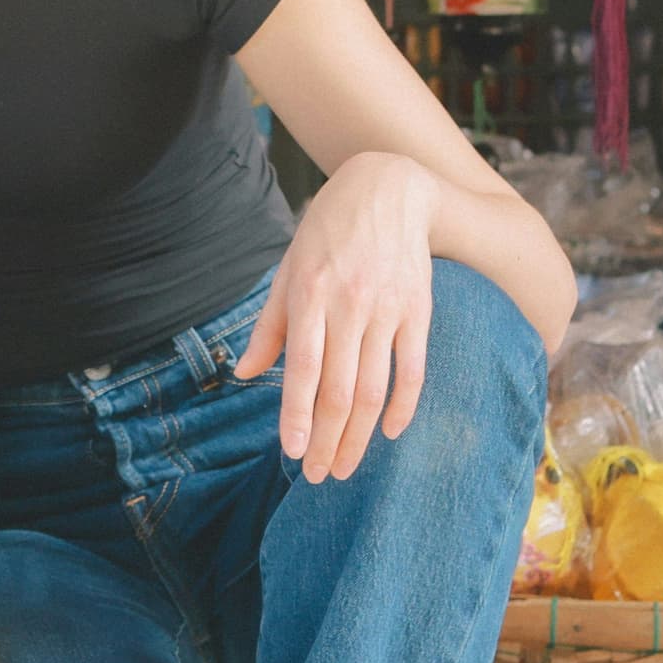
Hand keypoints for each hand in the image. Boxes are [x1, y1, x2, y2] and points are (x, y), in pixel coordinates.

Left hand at [235, 152, 440, 485]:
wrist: (389, 188)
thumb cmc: (327, 232)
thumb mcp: (288, 269)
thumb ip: (269, 326)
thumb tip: (243, 375)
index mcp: (310, 294)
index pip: (303, 369)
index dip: (298, 415)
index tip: (292, 452)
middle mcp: (349, 305)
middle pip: (341, 390)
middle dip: (327, 440)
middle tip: (317, 475)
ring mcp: (388, 309)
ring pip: (375, 388)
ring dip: (360, 436)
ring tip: (344, 467)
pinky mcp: (419, 310)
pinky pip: (414, 368)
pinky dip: (404, 406)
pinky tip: (392, 433)